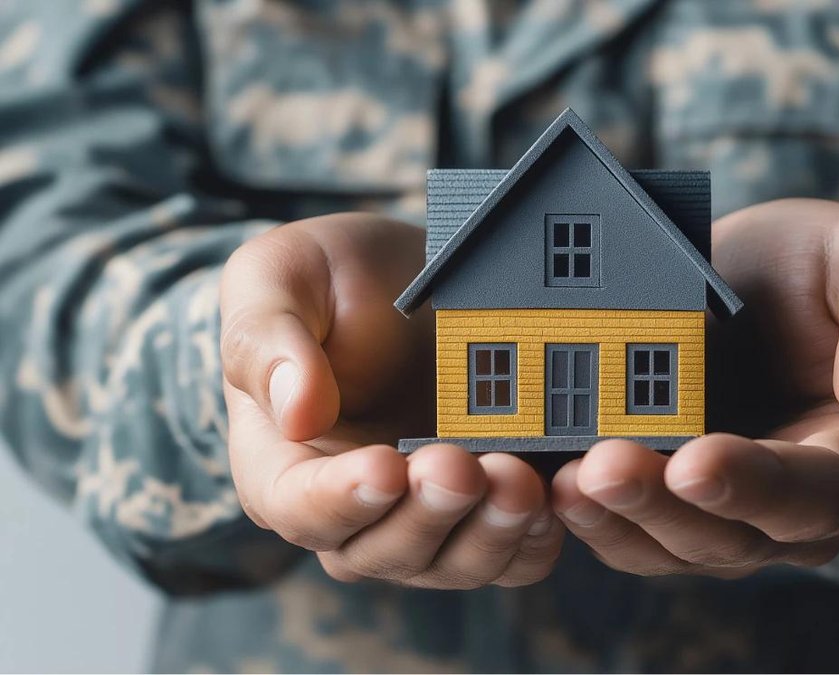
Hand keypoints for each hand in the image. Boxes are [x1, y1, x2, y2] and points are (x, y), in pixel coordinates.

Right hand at [220, 214, 563, 588]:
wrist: (406, 277)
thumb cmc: (324, 278)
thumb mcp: (276, 279)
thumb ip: (268, 341)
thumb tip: (296, 413)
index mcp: (282, 466)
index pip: (300, 508)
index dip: (342, 499)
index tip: (384, 466)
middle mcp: (351, 511)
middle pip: (382, 551)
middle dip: (428, 514)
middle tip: (462, 466)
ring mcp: (423, 516)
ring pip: (452, 564)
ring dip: (488, 533)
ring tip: (519, 482)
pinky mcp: (484, 509)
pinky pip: (511, 555)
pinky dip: (532, 539)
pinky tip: (553, 495)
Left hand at [551, 199, 838, 576]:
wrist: (763, 281)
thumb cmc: (827, 268)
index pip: (820, 493)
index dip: (755, 485)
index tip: (694, 461)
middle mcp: (804, 512)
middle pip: (734, 538)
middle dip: (661, 506)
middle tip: (599, 468)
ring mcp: (735, 517)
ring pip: (674, 547)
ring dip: (615, 521)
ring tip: (562, 480)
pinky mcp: (676, 505)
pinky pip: (633, 530)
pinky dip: (591, 515)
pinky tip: (548, 480)